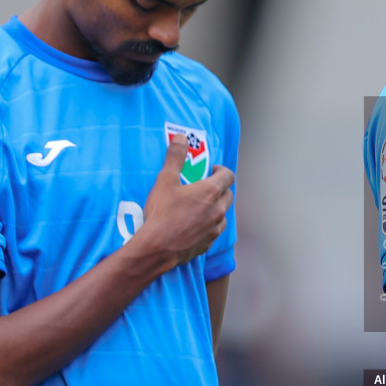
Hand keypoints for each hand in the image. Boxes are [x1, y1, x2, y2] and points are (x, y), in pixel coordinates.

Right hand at [132, 135, 235, 269]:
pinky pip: (215, 229)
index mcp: (210, 192)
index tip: (210, 170)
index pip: (228, 175)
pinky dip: (209, 224)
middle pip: (227, 194)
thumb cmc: (161, 213)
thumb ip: (175, 157)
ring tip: (198, 206)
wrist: (157, 247)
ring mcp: (215, 228)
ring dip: (215, 207)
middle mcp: (218, 210)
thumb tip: (181, 138)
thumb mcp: (165, 181)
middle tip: (202, 187)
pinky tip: (194, 224)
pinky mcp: (209, 243)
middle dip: (218, 188)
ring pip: (222, 213)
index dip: (221, 170)